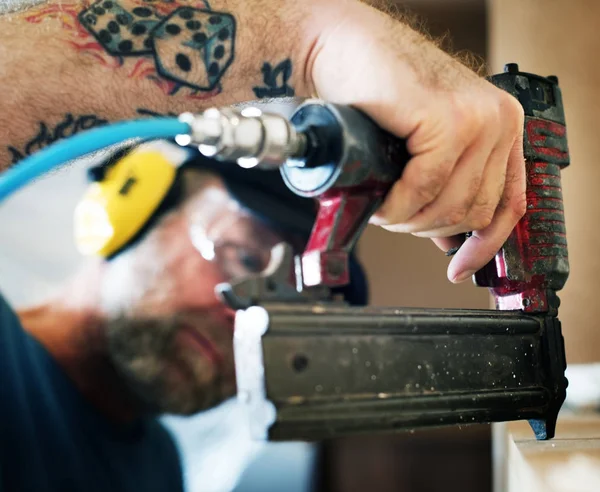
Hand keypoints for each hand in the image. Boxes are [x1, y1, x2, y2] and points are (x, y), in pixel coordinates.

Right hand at [310, 0, 526, 282]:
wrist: (343, 50)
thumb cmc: (377, 95)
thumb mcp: (425, 145)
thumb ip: (447, 185)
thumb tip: (451, 237)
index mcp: (501, 127)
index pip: (510, 204)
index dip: (484, 245)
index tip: (459, 269)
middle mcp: (499, 120)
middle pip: (475, 211)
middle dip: (428, 228)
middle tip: (396, 217)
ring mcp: (478, 119)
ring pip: (451, 205)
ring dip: (410, 219)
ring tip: (384, 207)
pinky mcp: (447, 119)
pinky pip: (424, 187)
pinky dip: (398, 205)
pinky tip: (382, 200)